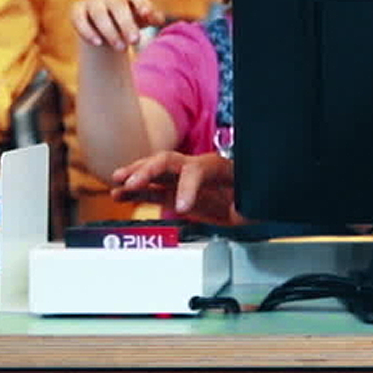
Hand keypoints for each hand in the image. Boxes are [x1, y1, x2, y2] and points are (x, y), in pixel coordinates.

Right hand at [71, 0, 163, 49]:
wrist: (106, 19)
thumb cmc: (131, 16)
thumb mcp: (144, 17)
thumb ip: (153, 16)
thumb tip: (158, 19)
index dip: (142, 2)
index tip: (146, 13)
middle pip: (117, 5)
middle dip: (126, 24)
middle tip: (135, 41)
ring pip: (99, 13)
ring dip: (110, 32)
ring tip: (122, 48)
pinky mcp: (77, 9)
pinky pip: (79, 19)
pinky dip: (87, 31)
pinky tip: (98, 44)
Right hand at [109, 150, 247, 227]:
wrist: (251, 193)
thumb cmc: (252, 192)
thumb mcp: (255, 198)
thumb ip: (246, 204)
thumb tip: (241, 211)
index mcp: (217, 166)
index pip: (195, 171)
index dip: (186, 188)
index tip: (181, 208)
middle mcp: (195, 167)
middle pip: (168, 161)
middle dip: (148, 170)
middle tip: (131, 183)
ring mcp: (182, 178)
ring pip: (154, 171)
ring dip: (134, 176)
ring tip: (117, 182)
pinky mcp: (174, 192)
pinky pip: (152, 189)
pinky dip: (135, 192)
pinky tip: (119, 194)